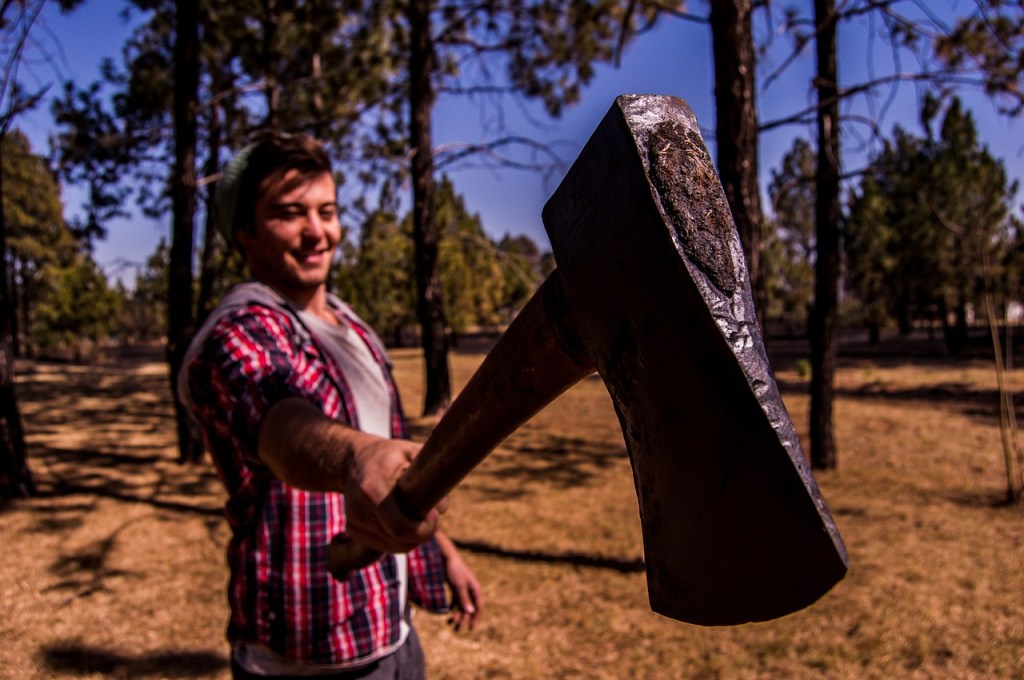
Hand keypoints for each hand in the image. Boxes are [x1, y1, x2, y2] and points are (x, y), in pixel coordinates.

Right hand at [343, 437, 441, 553]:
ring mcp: (354, 523)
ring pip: (393, 547)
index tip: (434, 515)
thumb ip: (431, 476)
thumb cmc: (389, 455)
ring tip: (415, 514)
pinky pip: (384, 545)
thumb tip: (441, 507)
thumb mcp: (412, 453)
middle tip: (431, 518)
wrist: (353, 460)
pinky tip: (400, 519)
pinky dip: (398, 538)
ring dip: (411, 537)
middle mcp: (359, 510)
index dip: (424, 529)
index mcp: (372, 489)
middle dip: (421, 534)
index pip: (401, 527)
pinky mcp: (353, 531)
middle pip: (399, 541)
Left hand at [436, 532, 481, 631]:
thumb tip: (471, 613)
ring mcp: (463, 590)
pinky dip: (452, 608)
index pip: (478, 607)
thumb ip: (464, 599)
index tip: (471, 629)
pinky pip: (455, 602)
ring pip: (461, 606)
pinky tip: (447, 614)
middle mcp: (470, 591)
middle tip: (457, 630)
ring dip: (456, 615)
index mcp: (475, 589)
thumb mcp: (459, 585)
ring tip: (449, 624)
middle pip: (469, 609)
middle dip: (463, 620)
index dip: (475, 618)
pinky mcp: (455, 588)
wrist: (447, 558)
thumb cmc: (455, 570)